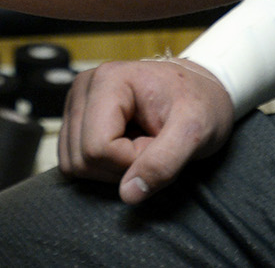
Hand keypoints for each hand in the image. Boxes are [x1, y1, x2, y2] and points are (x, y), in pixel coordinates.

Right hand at [57, 58, 236, 204]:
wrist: (201, 94)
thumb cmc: (201, 105)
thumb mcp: (194, 132)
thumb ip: (164, 162)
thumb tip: (128, 194)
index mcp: (109, 80)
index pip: (98, 148)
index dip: (132, 160)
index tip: (159, 143)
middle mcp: (84, 87)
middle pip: (82, 158)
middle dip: (122, 165)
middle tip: (152, 144)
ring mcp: (76, 103)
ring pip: (73, 164)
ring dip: (112, 168)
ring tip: (141, 143)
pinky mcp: (75, 120)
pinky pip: (73, 162)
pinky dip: (102, 166)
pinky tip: (126, 146)